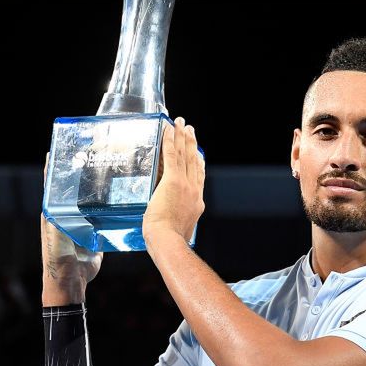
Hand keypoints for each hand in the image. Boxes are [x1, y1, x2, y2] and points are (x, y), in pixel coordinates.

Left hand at [41, 155, 101, 305]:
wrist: (71, 280)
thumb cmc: (57, 258)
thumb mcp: (55, 233)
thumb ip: (56, 214)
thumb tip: (56, 191)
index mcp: (54, 210)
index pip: (55, 181)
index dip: (58, 164)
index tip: (65, 145)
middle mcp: (69, 212)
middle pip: (76, 186)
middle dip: (84, 170)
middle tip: (97, 151)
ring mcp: (83, 220)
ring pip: (92, 197)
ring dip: (101, 185)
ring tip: (113, 167)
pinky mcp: (96, 230)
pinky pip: (105, 213)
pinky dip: (112, 203)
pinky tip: (124, 194)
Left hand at [143, 117, 205, 247]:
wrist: (170, 241)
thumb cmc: (170, 242)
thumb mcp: (179, 230)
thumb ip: (175, 222)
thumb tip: (167, 225)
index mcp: (197, 202)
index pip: (199, 177)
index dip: (198, 162)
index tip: (198, 153)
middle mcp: (194, 190)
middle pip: (194, 161)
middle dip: (192, 143)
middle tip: (190, 130)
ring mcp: (185, 184)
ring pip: (185, 155)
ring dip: (183, 136)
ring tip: (182, 124)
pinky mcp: (172, 180)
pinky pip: (171, 155)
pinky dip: (170, 140)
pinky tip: (169, 129)